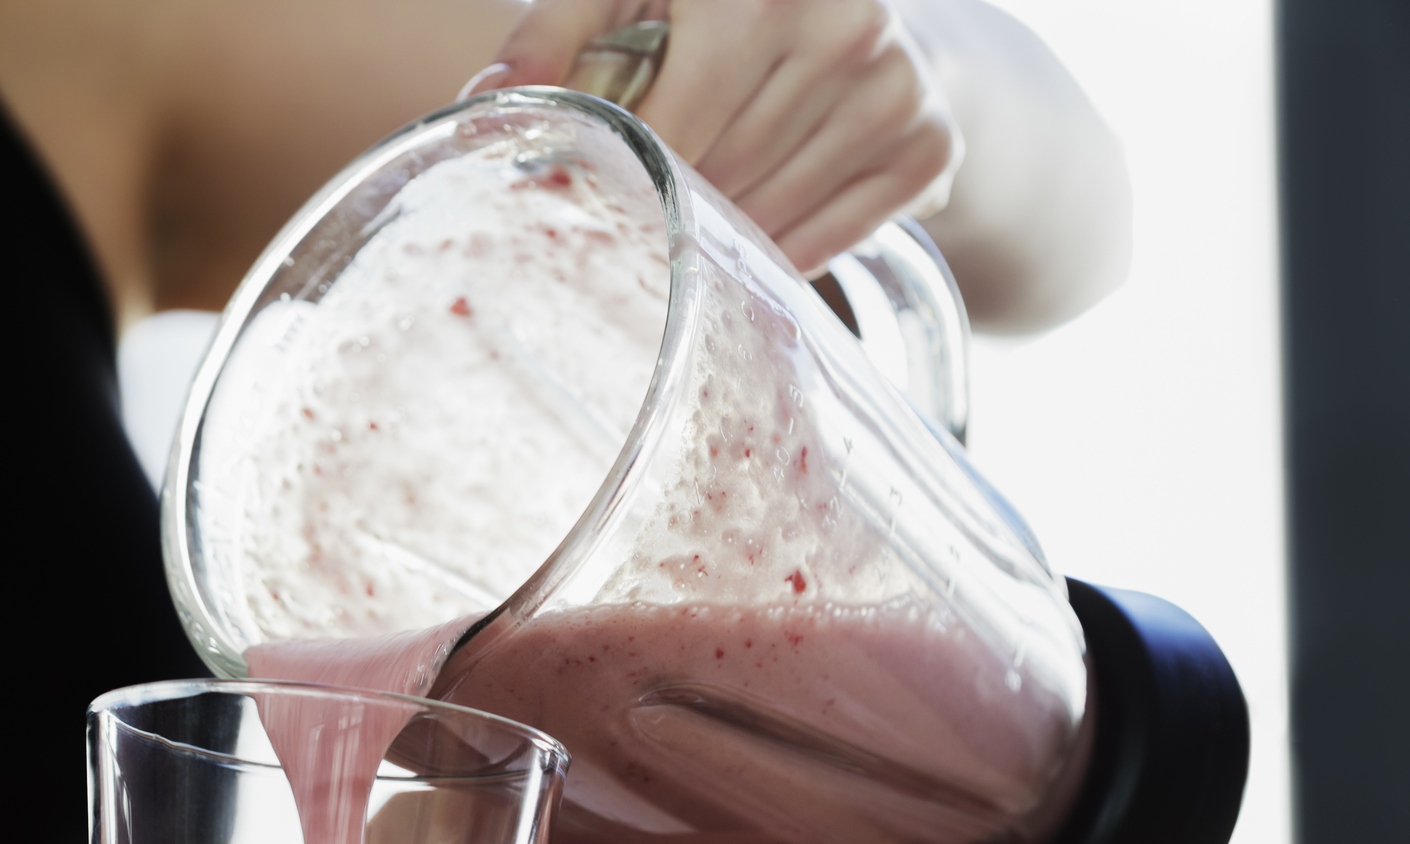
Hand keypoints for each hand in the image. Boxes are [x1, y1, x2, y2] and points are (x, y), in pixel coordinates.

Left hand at [493, 0, 961, 270]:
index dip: (626, 176)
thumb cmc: (721, 2)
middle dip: (672, 205)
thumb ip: (554, 36)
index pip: (671, 124)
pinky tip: (759, 233)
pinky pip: (832, 240)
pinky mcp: (927, 145)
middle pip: (721, 175)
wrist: (857, 3)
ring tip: (701, 220)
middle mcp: (842, 22)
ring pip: (773, 215)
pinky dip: (783, 252)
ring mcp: (894, 87)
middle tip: (643, 215)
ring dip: (723, 236)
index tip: (591, 206)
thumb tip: (482, 103)